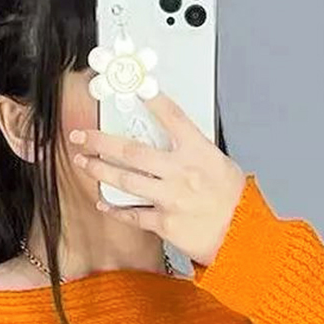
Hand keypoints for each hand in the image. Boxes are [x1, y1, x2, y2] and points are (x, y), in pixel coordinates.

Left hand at [67, 90, 245, 266]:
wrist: (241, 235)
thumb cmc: (233, 200)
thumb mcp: (219, 163)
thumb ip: (193, 151)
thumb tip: (170, 139)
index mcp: (198, 152)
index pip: (172, 117)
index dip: (152, 100)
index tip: (132, 88)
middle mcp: (182, 173)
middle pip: (132, 151)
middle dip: (101, 141)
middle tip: (82, 135)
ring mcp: (171, 198)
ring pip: (126, 180)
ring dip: (100, 170)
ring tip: (84, 162)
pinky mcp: (165, 223)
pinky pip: (133, 214)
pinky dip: (115, 208)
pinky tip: (103, 202)